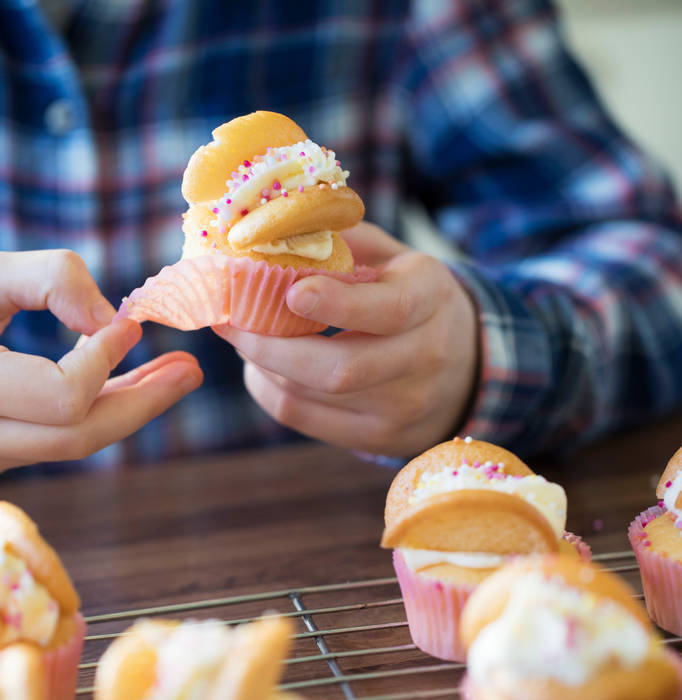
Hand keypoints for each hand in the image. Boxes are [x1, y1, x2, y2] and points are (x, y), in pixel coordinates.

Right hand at [0, 250, 202, 470]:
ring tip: (177, 374)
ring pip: (70, 441)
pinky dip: (98, 408)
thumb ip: (49, 278)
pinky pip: (57, 434)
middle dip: (144, 403)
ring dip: (128, 407)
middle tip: (192, 370)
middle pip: (77, 436)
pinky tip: (131, 381)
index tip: (129, 323)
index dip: (102, 360)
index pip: (61, 399)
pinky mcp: (1, 444)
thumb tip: (111, 321)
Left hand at [213, 222, 477, 456]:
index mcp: (431, 298)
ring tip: (241, 335)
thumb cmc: (409, 297)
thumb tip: (268, 226)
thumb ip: (343, 241)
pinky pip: (303, 418)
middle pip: (340, 369)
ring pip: (311, 395)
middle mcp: (424, 359)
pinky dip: (269, 390)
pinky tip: (262, 367)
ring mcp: (403, 408)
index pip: (387, 310)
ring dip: (262, 365)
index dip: (337, 304)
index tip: (290, 291)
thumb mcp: (395, 257)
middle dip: (271, 346)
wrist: (463, 368)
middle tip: (229, 319)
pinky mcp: (379, 438)